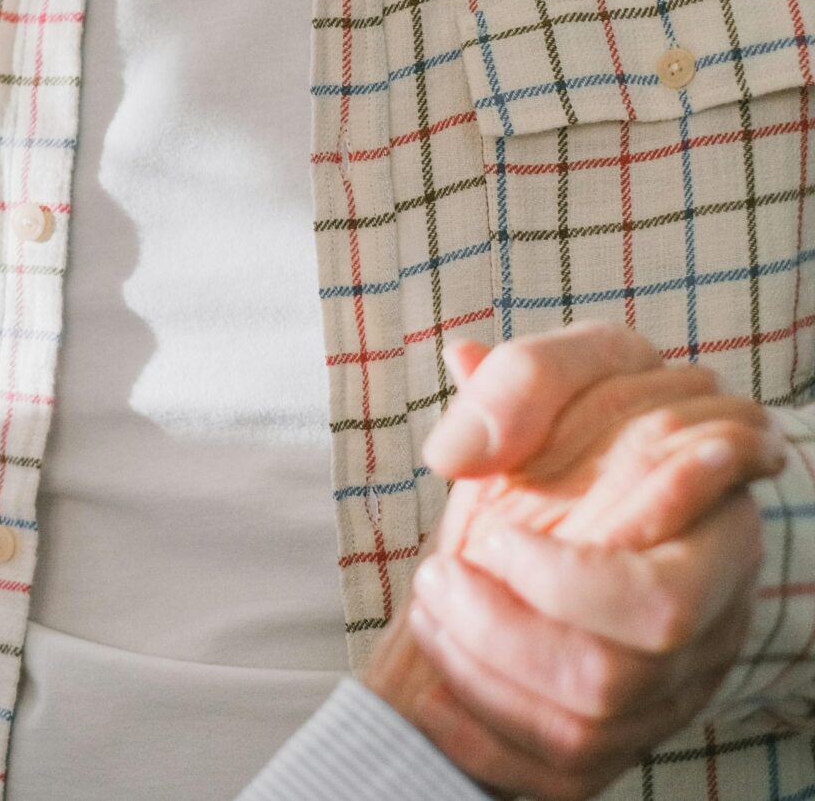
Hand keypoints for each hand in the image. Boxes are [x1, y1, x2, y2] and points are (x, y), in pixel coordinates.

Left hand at [363, 324, 782, 798]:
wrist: (546, 520)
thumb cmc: (558, 441)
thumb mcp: (551, 383)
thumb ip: (521, 382)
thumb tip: (461, 453)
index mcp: (710, 512)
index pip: (671, 562)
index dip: (575, 565)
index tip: (488, 535)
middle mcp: (712, 602)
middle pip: (651, 627)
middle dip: (524, 609)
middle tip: (442, 569)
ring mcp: (679, 675)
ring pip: (603, 699)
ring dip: (489, 657)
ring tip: (431, 602)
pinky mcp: (631, 733)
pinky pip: (566, 761)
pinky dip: (481, 722)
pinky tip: (439, 671)